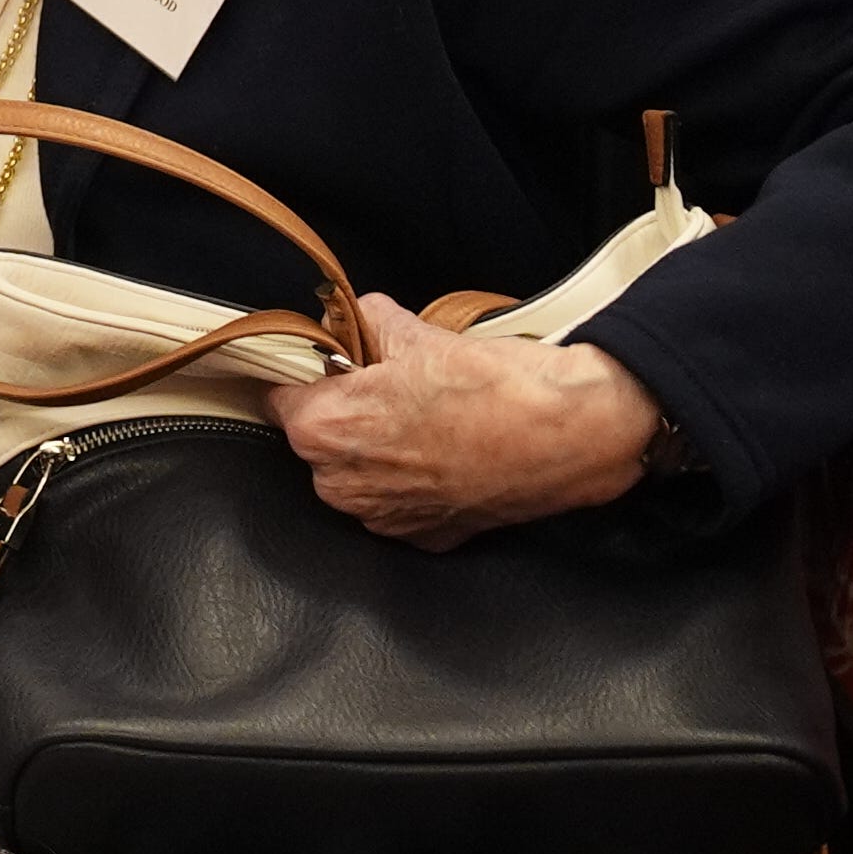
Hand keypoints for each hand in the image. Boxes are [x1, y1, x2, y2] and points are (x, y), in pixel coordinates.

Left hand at [266, 295, 662, 545]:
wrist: (572, 434)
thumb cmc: (496, 386)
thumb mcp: (416, 333)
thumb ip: (365, 324)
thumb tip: (352, 316)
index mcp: (325, 429)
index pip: (280, 396)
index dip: (305, 376)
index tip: (325, 367)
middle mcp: (342, 485)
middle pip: (318, 439)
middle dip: (345, 414)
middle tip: (390, 388)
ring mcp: (384, 519)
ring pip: (357, 475)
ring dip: (379, 451)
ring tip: (427, 421)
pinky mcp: (425, 537)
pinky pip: (398, 504)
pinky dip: (415, 482)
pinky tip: (448, 454)